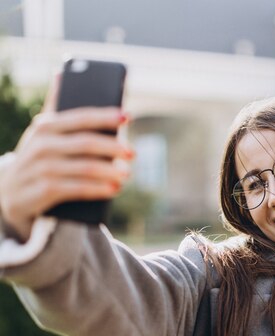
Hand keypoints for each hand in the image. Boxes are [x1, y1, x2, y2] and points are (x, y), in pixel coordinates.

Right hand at [0, 73, 133, 240]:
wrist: (9, 192)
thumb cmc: (34, 158)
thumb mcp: (40, 132)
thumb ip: (54, 106)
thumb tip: (61, 73)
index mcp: (46, 126)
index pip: (80, 117)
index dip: (105, 116)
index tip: (127, 116)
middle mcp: (43, 145)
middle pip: (87, 143)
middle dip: (113, 147)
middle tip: (132, 153)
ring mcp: (44, 168)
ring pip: (86, 168)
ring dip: (111, 172)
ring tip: (126, 174)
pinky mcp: (46, 190)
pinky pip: (79, 189)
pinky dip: (100, 189)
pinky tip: (114, 189)